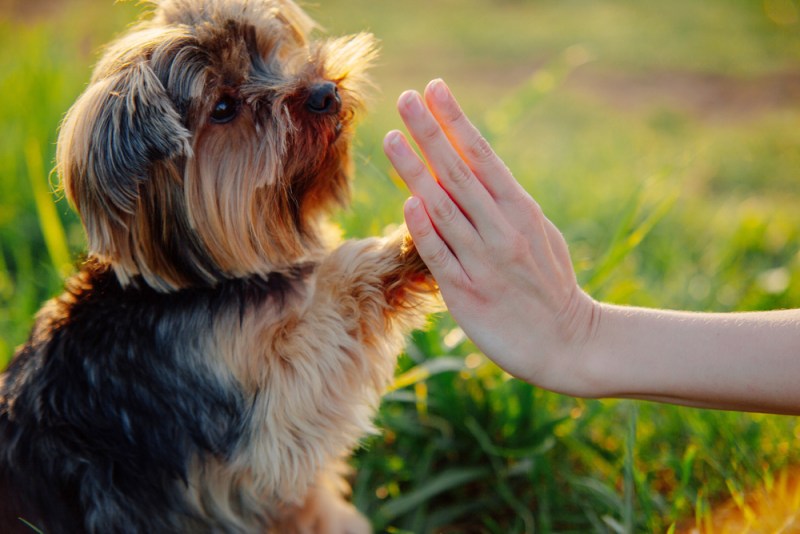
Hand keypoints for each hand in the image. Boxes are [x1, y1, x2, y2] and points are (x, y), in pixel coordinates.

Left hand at [383, 79, 598, 392]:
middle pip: (459, 173)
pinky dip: (425, 228)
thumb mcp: (538, 235)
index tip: (435, 89)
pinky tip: (408, 202)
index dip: (456, 121)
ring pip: (445, 208)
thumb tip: (472, 171)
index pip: (483, 156)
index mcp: (522, 211)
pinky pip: (441, 256)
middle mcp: (503, 230)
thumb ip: (506, 205)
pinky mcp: (468, 294)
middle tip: (405, 99)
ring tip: (392, 138)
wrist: (569, 345)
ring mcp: (485, 262)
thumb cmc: (550, 285)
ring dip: (416, 171)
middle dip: (430, 133)